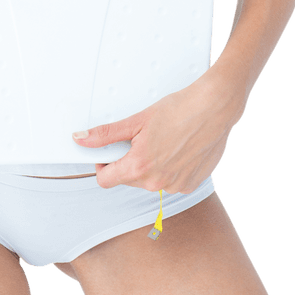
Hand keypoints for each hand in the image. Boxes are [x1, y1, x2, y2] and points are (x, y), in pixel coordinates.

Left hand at [72, 69, 244, 193]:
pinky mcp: (190, 185)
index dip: (103, 163)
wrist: (213, 108)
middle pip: (128, 179)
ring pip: (149, 181)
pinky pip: (170, 182)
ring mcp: (175, 186)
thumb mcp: (136, 120)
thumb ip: (106, 135)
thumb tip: (81, 139)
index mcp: (139, 167)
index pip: (105, 180)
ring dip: (150, 165)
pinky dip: (170, 169)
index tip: (109, 152)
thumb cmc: (179, 110)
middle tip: (141, 138)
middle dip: (129, 161)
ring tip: (163, 141)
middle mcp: (156, 183)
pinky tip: (178, 149)